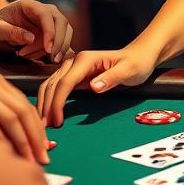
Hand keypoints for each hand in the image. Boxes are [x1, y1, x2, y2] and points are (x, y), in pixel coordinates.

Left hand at [0, 0, 73, 62]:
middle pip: (61, 22)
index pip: (46, 14)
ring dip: (57, 48)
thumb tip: (31, 38)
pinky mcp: (55, 30)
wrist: (2, 28)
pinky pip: (63, 40)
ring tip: (33, 57)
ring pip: (66, 32)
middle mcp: (45, 10)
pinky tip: (48, 60)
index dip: (50, 31)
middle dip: (59, 42)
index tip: (49, 48)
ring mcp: (52, 19)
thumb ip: (11, 32)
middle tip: (52, 58)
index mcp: (30, 5)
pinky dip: (59, 51)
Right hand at [0, 52, 49, 161]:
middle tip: (44, 159)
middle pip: (24, 113)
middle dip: (37, 138)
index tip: (45, 146)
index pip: (26, 106)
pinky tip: (3, 152)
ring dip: (22, 142)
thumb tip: (2, 129)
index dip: (38, 127)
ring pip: (10, 118)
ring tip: (29, 161)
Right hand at [37, 44, 158, 126]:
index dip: (58, 103)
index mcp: (86, 59)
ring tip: (43, 125)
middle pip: (53, 84)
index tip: (57, 122)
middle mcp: (76, 61)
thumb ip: (112, 78)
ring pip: (50, 85)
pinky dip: (49, 101)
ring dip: (44, 104)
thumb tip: (93, 87)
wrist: (140, 55)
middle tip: (45, 129)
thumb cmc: (137, 62)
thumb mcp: (129, 71)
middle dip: (46, 107)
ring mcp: (73, 67)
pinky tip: (48, 114)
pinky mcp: (74, 74)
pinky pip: (56, 87)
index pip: (65, 83)